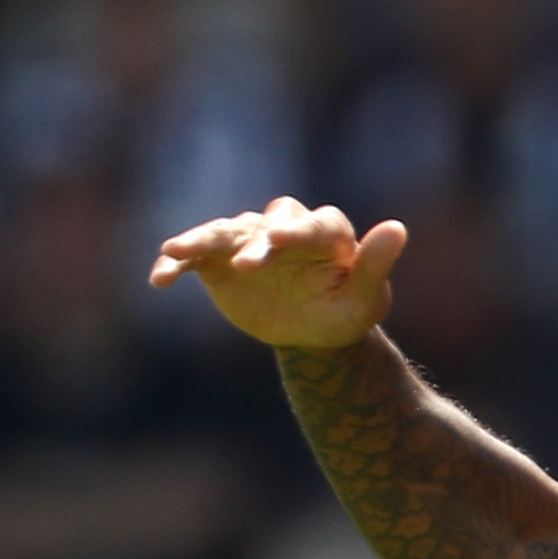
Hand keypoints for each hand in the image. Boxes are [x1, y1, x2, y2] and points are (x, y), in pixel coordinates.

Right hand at [148, 196, 405, 348]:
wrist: (310, 333)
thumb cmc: (344, 313)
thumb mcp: (364, 300)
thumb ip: (375, 265)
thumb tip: (398, 228)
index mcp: (322, 233)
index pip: (310, 225)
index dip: (295, 231)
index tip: (280, 240)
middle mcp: (280, 227)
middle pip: (263, 225)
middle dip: (254, 243)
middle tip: (248, 266)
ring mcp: (245, 240)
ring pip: (220, 233)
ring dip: (199, 240)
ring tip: (176, 251)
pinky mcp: (217, 258)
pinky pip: (192, 257)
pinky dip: (174, 263)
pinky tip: (159, 279)